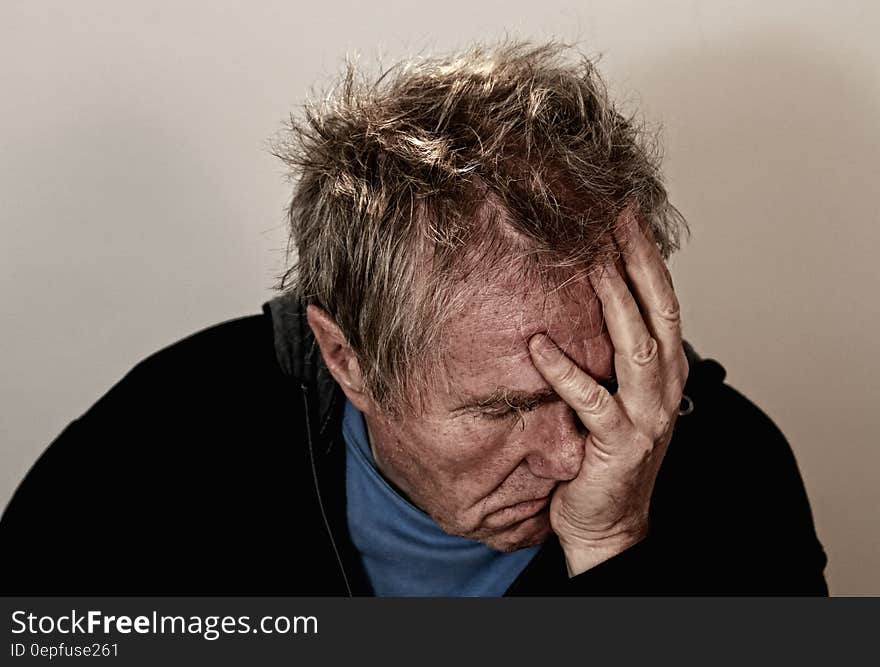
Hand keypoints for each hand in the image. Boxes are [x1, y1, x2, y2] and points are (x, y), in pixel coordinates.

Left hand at [528, 208, 688, 576]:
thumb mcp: (618, 393)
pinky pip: (591, 400)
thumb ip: (611, 350)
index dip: (646, 255)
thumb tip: (582, 296)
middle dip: (637, 259)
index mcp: (666, 368)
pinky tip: (539, 345)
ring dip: (614, 300)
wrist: (609, 521)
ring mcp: (646, 415)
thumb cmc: (606, 453)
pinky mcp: (618, 444)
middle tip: (611, 216)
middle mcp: (664, 385)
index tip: (624, 213)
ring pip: (636, 345)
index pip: (662, 299)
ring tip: (590, 261)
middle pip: (658, 309)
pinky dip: (565, 371)